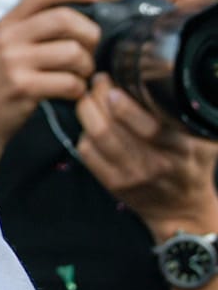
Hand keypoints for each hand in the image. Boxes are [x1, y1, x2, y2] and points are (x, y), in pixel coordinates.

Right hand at [0, 0, 103, 190]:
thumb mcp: (3, 47)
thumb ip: (30, 27)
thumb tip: (76, 10)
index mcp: (5, 24)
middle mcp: (7, 38)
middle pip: (65, 19)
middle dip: (90, 34)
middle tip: (90, 50)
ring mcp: (13, 62)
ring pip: (73, 52)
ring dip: (86, 67)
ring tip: (79, 76)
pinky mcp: (23, 87)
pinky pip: (70, 82)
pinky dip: (79, 90)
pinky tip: (71, 94)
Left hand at [76, 74, 217, 233]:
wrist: (181, 209)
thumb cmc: (193, 167)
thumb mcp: (205, 140)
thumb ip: (195, 116)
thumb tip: (180, 81)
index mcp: (180, 149)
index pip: (147, 127)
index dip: (123, 104)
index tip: (114, 83)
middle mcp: (153, 163)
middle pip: (110, 128)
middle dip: (97, 98)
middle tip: (98, 81)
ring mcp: (129, 175)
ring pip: (94, 137)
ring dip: (86, 111)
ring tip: (90, 96)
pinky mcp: (112, 183)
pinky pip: (86, 151)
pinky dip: (84, 131)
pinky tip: (92, 123)